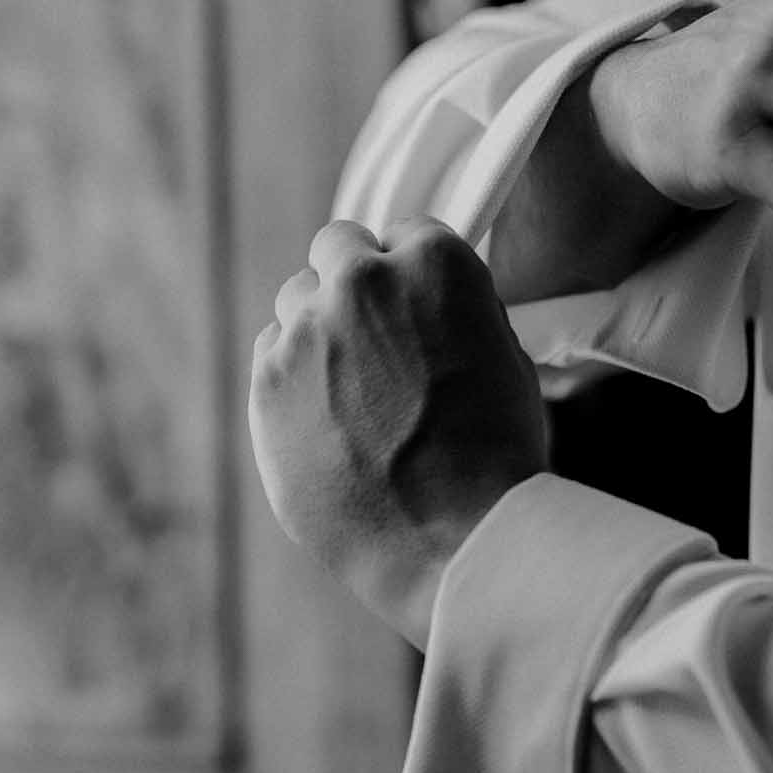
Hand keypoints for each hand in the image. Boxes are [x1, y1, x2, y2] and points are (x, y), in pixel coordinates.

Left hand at [248, 218, 547, 643]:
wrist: (455, 538)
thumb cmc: (498, 456)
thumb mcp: (506, 357)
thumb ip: (456, 314)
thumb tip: (425, 311)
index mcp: (435, 262)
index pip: (408, 233)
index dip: (413, 274)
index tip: (415, 307)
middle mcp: (362, 281)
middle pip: (338, 248)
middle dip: (355, 281)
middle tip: (374, 334)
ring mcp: (306, 331)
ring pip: (296, 300)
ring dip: (319, 326)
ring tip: (351, 387)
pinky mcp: (266, 385)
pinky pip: (269, 354)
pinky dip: (291, 375)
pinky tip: (326, 419)